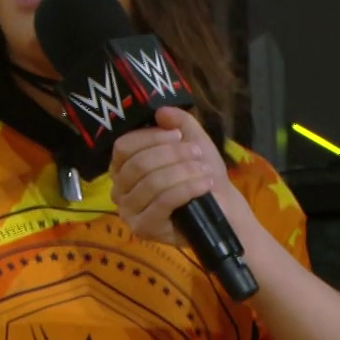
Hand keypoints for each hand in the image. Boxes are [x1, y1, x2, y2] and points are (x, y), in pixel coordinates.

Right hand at [110, 107, 238, 242]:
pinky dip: (187, 188)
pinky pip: (163, 202)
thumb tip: (161, 111)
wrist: (220, 207)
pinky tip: (204, 185)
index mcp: (123, 166)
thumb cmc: (200, 173)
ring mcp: (129, 211)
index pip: (124, 146)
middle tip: (197, 153)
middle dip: (172, 155)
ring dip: (183, 172)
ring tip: (204, 171)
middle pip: (138, 164)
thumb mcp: (193, 141)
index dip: (150, 137)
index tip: (178, 135)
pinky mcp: (144, 228)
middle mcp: (119, 189)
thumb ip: (179, 122)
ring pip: (152, 183)